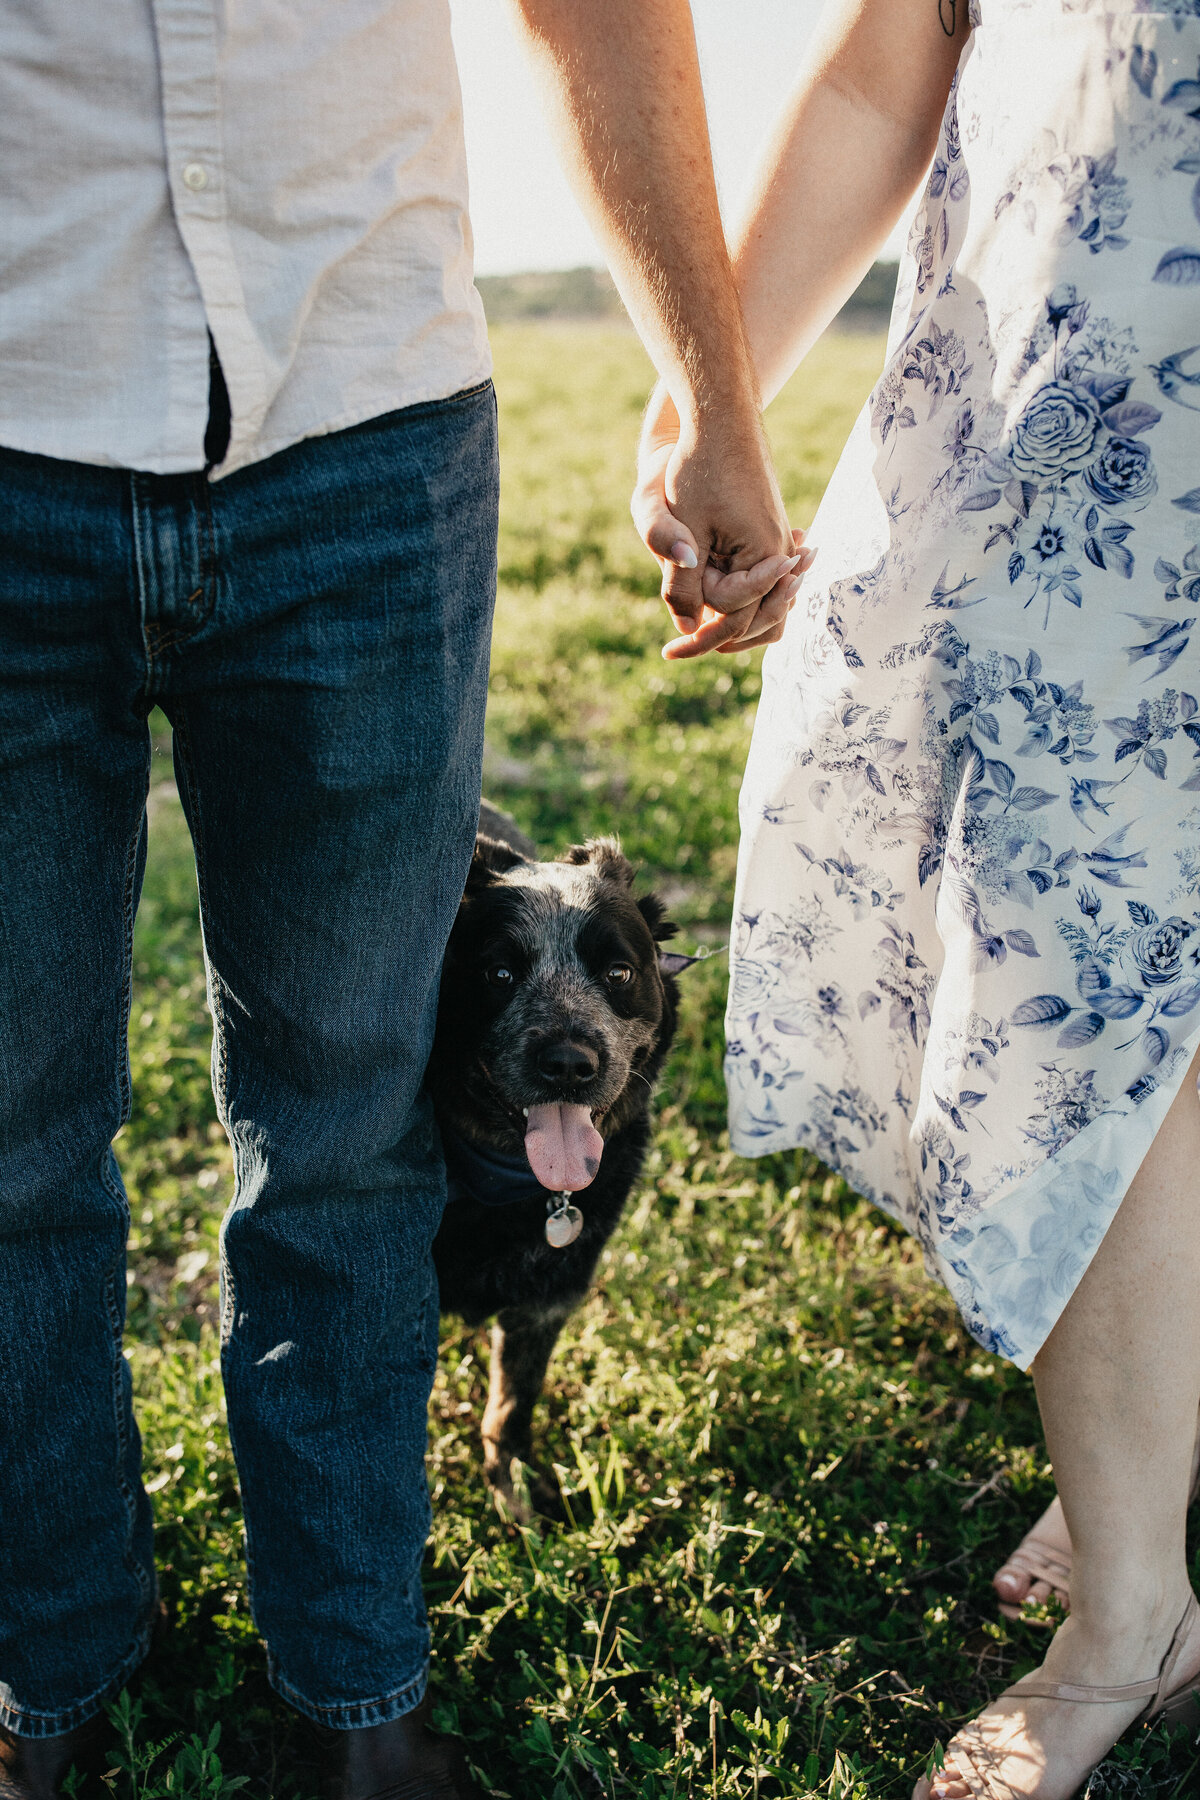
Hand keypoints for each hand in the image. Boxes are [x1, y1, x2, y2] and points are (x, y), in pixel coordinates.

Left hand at [632, 383, 813, 658]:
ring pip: (768, 604)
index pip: (736, 618)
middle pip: (760, 620)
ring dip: (736, 620)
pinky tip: (715, 602)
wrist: (720, 416)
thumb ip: (685, 583)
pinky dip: (744, 597)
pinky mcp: (772, 533)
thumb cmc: (699, 468)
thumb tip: (686, 630)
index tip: (668, 654)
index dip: (700, 640)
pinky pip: (766, 581)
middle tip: (677, 650)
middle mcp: (783, 555)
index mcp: (766, 557)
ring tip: (698, 631)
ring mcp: (781, 543)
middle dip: (720, 636)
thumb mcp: (683, 529)